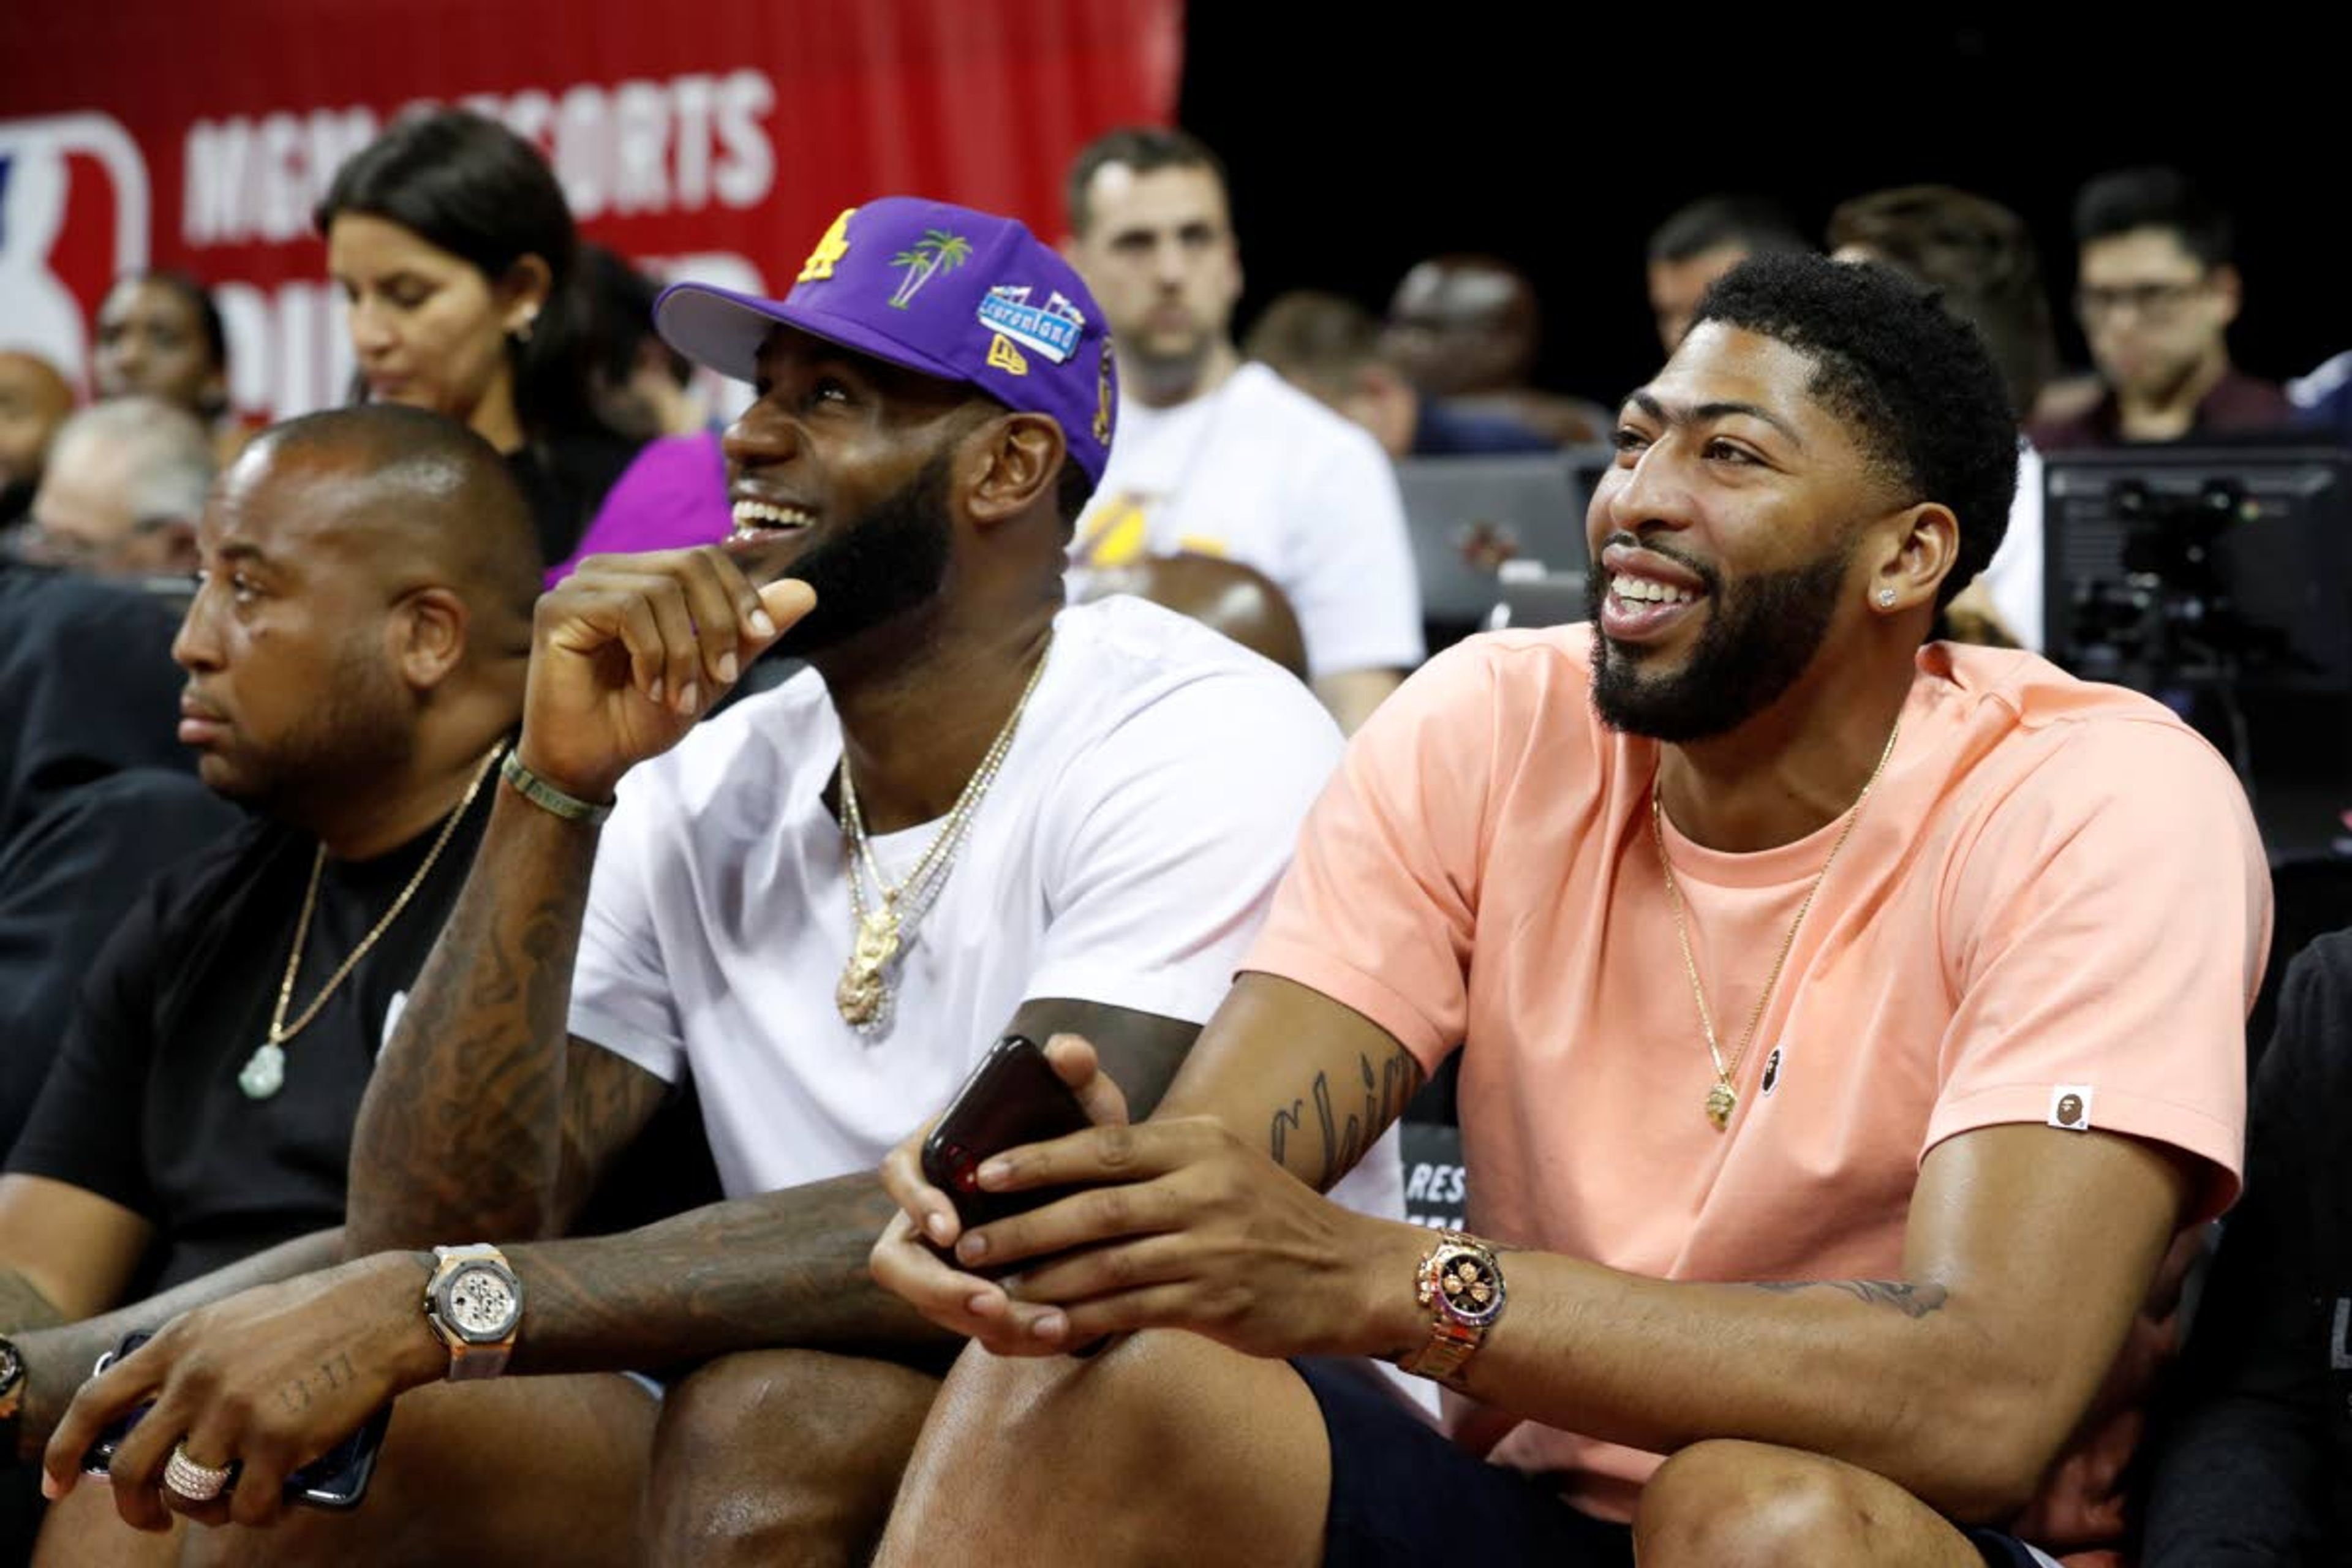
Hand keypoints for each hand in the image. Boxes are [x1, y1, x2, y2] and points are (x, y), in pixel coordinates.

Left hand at [41, 1253, 442, 1531]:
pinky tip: (277, 1502)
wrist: (386, 1311)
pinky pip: (247, 1506)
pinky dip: (259, 1514)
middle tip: (154, 1519)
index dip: (66, 1451)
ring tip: (233, 1503)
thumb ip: (190, 1358)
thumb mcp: (234, 1318)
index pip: (95, 1404)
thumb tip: (158, 1417)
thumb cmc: (320, 1314)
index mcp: (181, 1341)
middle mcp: (197, 1377)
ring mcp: (234, 1411)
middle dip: (135, 1508)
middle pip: (132, 1466)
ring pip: (189, 1493)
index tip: (57, 1485)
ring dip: (206, 1511)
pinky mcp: (278, 1440)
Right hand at [518, 547, 815, 801]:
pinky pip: (628, 608)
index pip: (704, 557)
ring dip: (684, 652)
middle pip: (689, 564)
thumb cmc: (642, 717)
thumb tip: (807, 590)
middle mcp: (609, 572)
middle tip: (722, 677)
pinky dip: (652, 653)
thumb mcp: (712, 674)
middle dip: (718, 623)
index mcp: (642, 577)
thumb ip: (750, 633)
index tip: (760, 636)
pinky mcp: (556, 606)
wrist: (592, 762)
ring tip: (678, 697)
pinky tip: (649, 689)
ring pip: (662, 590)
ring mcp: (579, 585)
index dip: (740, 593)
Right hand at [870, 1034, 1130, 1349]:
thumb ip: (1077, 1072)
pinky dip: (1013, 1335)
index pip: (899, 1174)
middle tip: (991, 1303)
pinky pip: (975, 1329)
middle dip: (938, 1288)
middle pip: (898, 1260)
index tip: (951, 1229)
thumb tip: (1069, 1051)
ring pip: (936, 1306)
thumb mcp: (1087, 1105)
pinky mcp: (974, 1298)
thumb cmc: (1083, 1140)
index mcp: (939, 1156)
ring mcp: (948, 1262)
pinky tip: (1060, 1331)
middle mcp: (930, 1214)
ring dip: (984, 1323)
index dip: (915, 1202)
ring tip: (1048, 1326)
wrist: (1108, 1193)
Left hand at [952, 1117, 1420, 1360]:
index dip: (1037, 1159)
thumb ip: (1156, 1161)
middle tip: (967, 1242)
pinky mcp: (1216, 1301)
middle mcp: (1204, 1187)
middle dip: (1022, 1227)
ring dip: (1041, 1281)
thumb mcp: (1222, 1162)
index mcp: (1199, 1141)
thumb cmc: (1271, 1217)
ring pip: (1106, 1264)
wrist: (1351, 1273)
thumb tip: (1070, 1166)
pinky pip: (1132, 1312)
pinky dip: (1082, 1322)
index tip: (982, 1174)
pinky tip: (1044, 1331)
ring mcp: (1212, 1246)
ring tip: (990, 1292)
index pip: (1103, 1145)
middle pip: (1094, 1207)